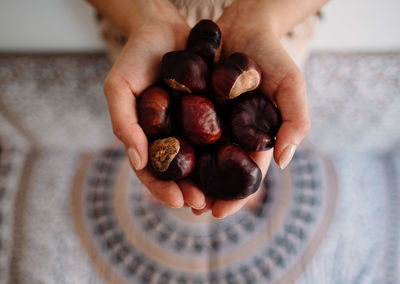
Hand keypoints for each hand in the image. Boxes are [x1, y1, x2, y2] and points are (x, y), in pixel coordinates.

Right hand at [103, 1, 206, 209]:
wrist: (163, 27)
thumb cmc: (136, 57)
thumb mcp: (119, 87)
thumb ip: (123, 122)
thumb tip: (138, 161)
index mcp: (147, 137)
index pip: (152, 171)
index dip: (162, 189)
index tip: (177, 200)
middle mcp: (170, 135)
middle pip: (180, 172)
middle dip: (190, 191)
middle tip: (203, 204)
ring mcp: (191, 125)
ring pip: (202, 160)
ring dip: (210, 180)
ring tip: (222, 195)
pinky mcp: (211, 111)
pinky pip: (220, 134)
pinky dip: (226, 151)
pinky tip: (238, 163)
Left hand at [192, 0, 310, 217]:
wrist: (244, 23)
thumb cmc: (272, 53)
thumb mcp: (291, 84)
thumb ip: (295, 120)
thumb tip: (282, 162)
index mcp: (255, 135)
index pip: (246, 173)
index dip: (235, 195)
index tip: (219, 213)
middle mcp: (233, 132)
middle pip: (219, 170)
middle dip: (207, 191)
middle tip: (191, 208)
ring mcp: (213, 120)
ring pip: (199, 155)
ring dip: (188, 176)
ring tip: (173, 192)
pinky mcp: (194, 104)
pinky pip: (182, 129)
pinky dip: (174, 144)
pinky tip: (159, 158)